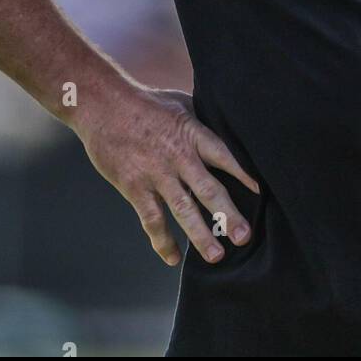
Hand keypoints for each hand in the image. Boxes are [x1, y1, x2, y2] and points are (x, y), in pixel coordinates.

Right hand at [70, 82, 259, 266]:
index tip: (259, 193)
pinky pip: (151, 219)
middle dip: (227, 215)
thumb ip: (202, 122)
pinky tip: (172, 258)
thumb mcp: (181, 104)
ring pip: (182, 209)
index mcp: (191, 133)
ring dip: (200, 234)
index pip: (223, 155)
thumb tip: (228, 131)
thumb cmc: (145, 102)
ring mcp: (155, 173)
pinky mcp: (133, 187)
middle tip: (243, 237)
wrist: (101, 105)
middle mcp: (177, 156)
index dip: (241, 173)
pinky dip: (162, 240)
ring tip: (216, 256)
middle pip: (207, 189)